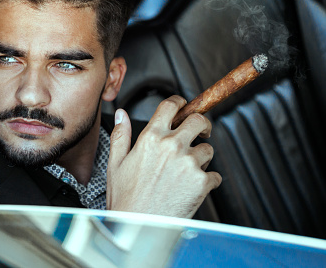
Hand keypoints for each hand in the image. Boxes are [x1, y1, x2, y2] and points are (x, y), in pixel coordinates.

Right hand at [106, 95, 221, 217]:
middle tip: (200, 132)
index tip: (183, 105)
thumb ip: (121, 135)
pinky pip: (215, 175)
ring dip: (202, 156)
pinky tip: (192, 188)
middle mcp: (172, 146)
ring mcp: (189, 163)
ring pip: (208, 149)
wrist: (139, 227)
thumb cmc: (126, 199)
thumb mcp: (116, 163)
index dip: (179, 103)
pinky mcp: (202, 182)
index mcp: (151, 138)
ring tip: (187, 170)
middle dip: (201, 124)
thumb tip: (122, 114)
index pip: (170, 106)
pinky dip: (207, 180)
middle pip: (198, 120)